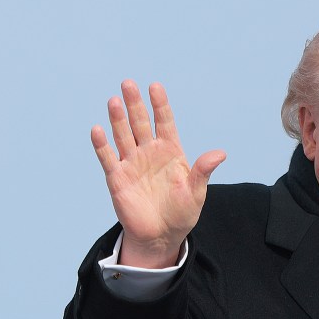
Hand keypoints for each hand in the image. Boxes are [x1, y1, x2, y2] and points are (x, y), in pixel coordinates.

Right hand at [91, 80, 225, 267]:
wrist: (162, 235)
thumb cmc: (182, 212)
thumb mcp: (196, 191)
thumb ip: (203, 171)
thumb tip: (220, 153)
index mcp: (170, 151)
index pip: (164, 122)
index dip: (159, 105)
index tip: (155, 86)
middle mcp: (149, 152)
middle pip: (140, 123)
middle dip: (135, 104)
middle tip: (128, 84)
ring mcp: (132, 163)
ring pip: (123, 136)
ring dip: (118, 119)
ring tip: (114, 101)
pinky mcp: (117, 178)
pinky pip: (108, 158)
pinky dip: (102, 145)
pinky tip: (98, 130)